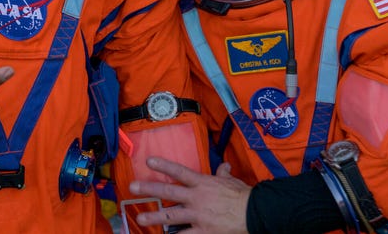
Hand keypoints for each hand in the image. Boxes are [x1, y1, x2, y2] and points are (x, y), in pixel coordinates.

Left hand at [129, 158, 250, 233]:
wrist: (254, 213)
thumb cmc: (243, 196)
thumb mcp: (232, 181)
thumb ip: (223, 173)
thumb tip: (224, 166)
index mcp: (202, 183)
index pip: (179, 172)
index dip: (163, 166)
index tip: (148, 161)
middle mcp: (196, 198)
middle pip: (168, 192)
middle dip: (149, 189)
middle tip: (132, 186)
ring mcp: (198, 216)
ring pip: (171, 216)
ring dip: (154, 217)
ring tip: (140, 217)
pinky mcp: (203, 231)